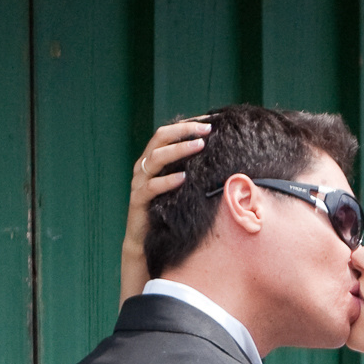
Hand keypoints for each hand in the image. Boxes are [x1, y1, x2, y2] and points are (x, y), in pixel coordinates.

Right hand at [120, 118, 211, 302]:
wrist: (146, 243)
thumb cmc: (170, 213)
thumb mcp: (183, 189)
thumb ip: (194, 172)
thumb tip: (224, 161)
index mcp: (153, 160)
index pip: (167, 133)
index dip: (187, 124)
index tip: (210, 120)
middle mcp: (144, 167)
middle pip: (160, 138)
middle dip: (184, 131)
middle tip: (207, 129)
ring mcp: (140, 183)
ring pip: (155, 158)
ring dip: (178, 150)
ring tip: (199, 146)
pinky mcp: (139, 201)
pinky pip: (151, 187)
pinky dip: (167, 181)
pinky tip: (183, 177)